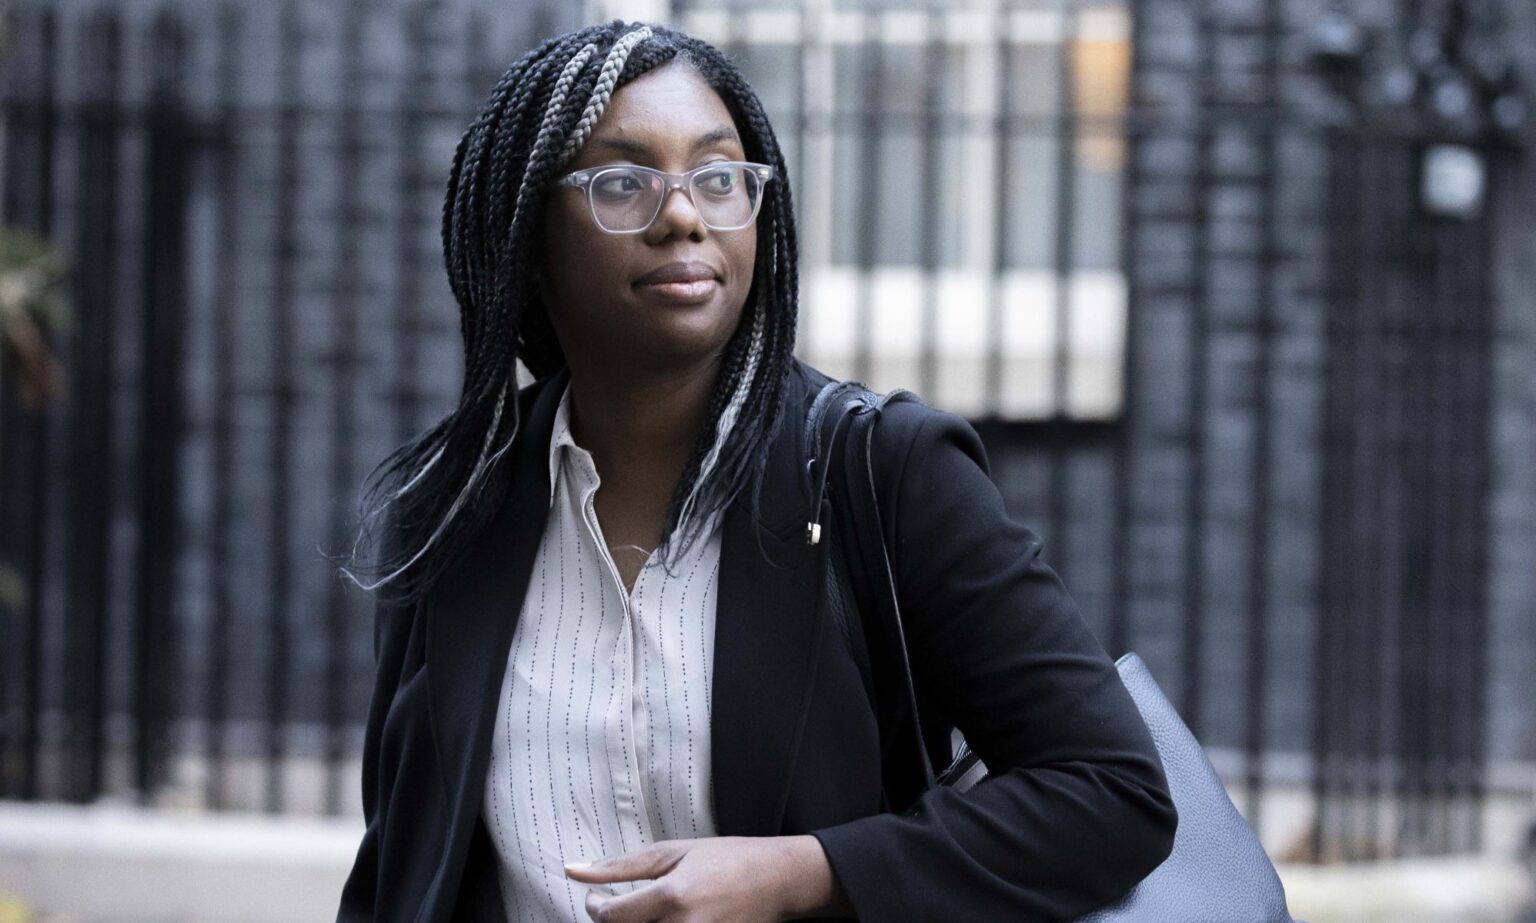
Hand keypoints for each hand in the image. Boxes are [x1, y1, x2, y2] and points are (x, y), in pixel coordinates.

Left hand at [563, 835, 851, 921]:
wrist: (778, 880)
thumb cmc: (728, 859)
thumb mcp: (674, 852)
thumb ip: (621, 866)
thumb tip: (573, 870)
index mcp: (672, 896)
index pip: (611, 918)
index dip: (595, 909)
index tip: (597, 898)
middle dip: (617, 922)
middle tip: (623, 908)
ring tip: (646, 913)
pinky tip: (663, 920)